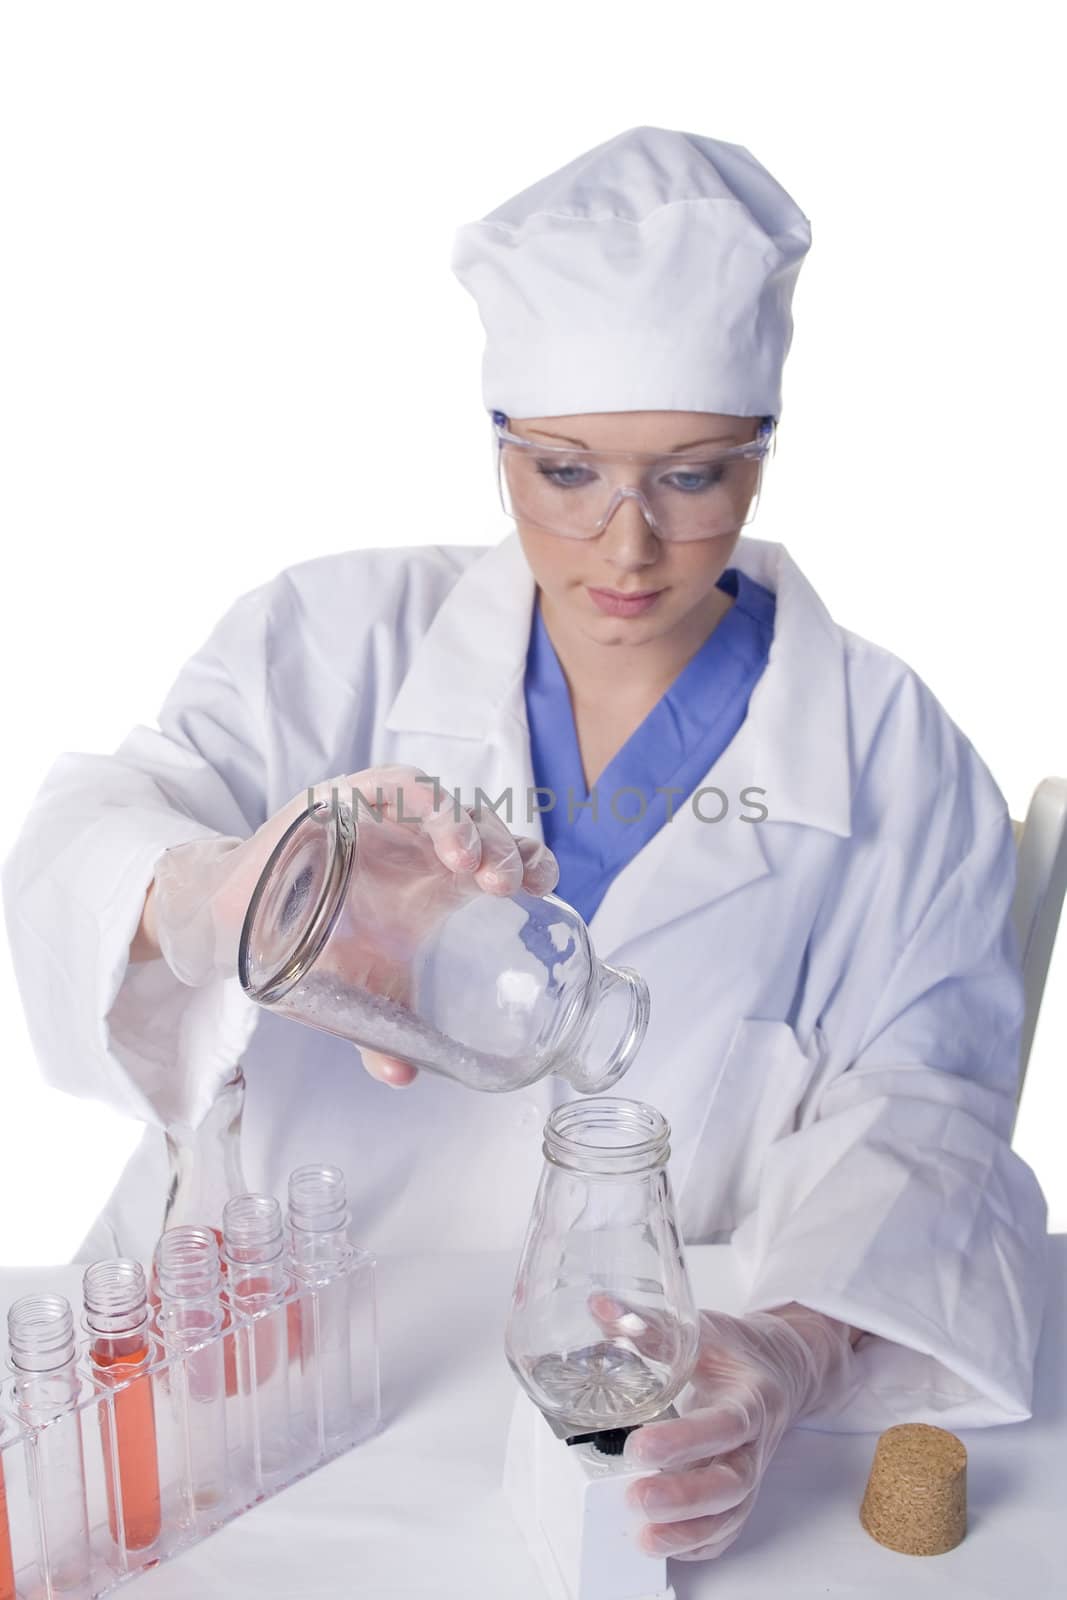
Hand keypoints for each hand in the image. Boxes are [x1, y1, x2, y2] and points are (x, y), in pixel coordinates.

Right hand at [149, 767, 557, 1083]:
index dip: (530, 865)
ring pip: (448, 803)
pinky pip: (397, 785)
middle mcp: (420, 840)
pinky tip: (440, 837)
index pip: (503, 859)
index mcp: (437, 878)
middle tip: (509, 886)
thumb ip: (383, 1029)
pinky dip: (425, 804)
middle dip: (506, 851)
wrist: (236, 916)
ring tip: (472, 865)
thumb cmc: (309, 942)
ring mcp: (387, 814)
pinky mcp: (349, 796)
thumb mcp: (355, 989)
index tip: (545, 893)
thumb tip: (402, 1076)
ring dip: (467, 827)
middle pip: (485, 829)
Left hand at [589, 1294, 856, 1562]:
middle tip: (636, 1498)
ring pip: (730, 1514)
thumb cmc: (737, 1352)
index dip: (686, 1440)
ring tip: (644, 1536)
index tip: (641, 1446)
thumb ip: (651, 1325)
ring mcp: (751, 1473)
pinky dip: (699, 1543)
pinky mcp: (743, 1493)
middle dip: (684, 1497)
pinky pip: (728, 1529)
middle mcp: (756, 1443)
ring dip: (688, 1530)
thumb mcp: (701, 1330)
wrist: (781, 1371)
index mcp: (750, 1398)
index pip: (725, 1425)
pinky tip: (665, 1544)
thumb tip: (601, 1308)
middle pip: (731, 1483)